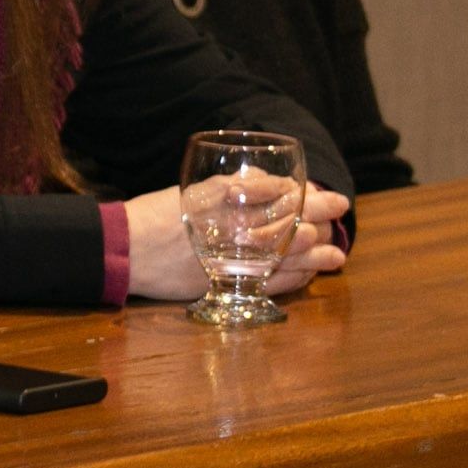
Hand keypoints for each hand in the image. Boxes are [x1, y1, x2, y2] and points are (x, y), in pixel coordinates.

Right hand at [119, 185, 350, 301]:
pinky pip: (275, 284)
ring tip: (337, 254)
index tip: (330, 195)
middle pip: (294, 226)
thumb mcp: (194, 191)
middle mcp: (240, 232)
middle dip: (321, 219)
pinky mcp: (233, 285)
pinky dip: (296, 277)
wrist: (128, 250)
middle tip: (339, 212)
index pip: (284, 199)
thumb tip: (271, 183)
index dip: (312, 197)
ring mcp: (240, 261)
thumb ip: (233, 187)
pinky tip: (310, 274)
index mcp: (231, 204)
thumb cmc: (156, 215)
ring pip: (291, 257)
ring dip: (318, 254)